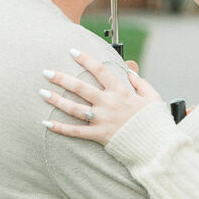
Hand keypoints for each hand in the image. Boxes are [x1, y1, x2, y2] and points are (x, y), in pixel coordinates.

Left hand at [41, 50, 161, 144]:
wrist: (156, 146)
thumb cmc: (155, 122)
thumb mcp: (153, 97)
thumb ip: (141, 83)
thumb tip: (130, 72)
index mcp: (121, 91)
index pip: (100, 70)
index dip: (85, 59)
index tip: (72, 51)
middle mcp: (108, 103)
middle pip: (80, 87)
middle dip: (61, 78)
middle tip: (46, 72)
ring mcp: (102, 119)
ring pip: (74, 108)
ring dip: (56, 100)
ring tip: (42, 92)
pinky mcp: (99, 135)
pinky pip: (76, 132)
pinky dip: (60, 128)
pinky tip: (46, 123)